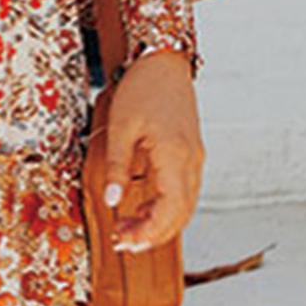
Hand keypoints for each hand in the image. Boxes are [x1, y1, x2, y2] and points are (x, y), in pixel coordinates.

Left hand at [97, 48, 204, 250]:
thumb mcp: (120, 128)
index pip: (170, 210)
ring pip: (184, 205)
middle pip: (180, 214)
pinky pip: (182, 191)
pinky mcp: (190, 155)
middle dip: (152, 235)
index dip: (149, 232)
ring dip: (158, 223)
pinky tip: (140, 210)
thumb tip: (111, 201)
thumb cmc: (143, 88)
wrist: (163, 62)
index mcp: (176, 155)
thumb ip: (116, 167)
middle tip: (123, 244)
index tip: (125, 242)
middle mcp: (191, 161)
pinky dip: (164, 207)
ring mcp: (194, 158)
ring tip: (126, 229)